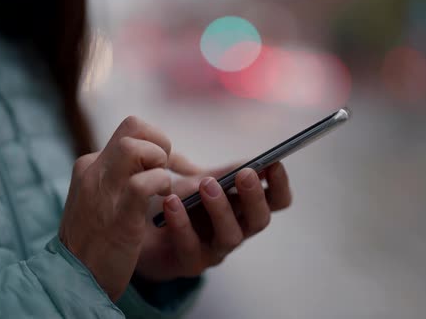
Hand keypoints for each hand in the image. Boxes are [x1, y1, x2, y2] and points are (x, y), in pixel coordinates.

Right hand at [59, 116, 172, 300]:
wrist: (72, 279)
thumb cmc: (94, 240)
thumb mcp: (99, 198)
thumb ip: (118, 176)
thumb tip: (151, 161)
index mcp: (89, 165)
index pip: (129, 130)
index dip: (156, 141)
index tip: (166, 164)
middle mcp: (93, 171)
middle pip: (133, 127)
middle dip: (160, 143)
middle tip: (165, 171)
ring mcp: (103, 191)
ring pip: (135, 147)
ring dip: (160, 162)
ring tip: (163, 186)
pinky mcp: (118, 216)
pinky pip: (143, 184)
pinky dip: (161, 184)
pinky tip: (163, 200)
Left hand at [134, 154, 291, 281]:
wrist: (145, 225)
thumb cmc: (181, 200)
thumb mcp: (205, 180)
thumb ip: (227, 173)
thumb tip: (253, 162)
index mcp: (246, 209)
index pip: (277, 201)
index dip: (280, 185)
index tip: (274, 163)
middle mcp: (237, 231)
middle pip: (260, 220)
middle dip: (254, 196)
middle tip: (245, 174)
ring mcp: (216, 250)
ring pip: (230, 236)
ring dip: (221, 208)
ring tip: (206, 184)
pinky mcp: (190, 263)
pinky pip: (190, 246)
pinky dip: (181, 222)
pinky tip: (172, 201)